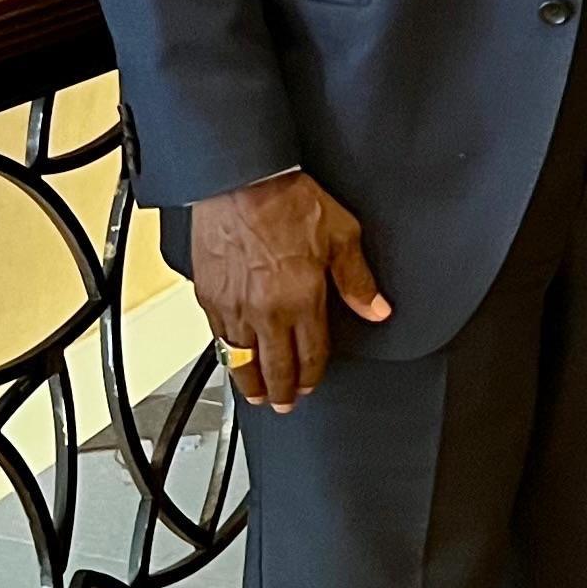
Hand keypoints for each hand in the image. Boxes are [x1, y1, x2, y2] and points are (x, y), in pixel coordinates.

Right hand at [190, 170, 390, 413]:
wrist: (242, 182)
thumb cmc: (289, 202)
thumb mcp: (342, 236)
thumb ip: (358, 280)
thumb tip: (377, 310)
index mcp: (302, 301)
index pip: (309, 355)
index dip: (310, 377)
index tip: (309, 388)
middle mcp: (266, 311)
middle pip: (273, 367)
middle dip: (279, 392)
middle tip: (281, 405)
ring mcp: (234, 306)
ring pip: (240, 359)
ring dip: (249, 381)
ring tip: (255, 393)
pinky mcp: (209, 295)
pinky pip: (217, 337)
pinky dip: (226, 354)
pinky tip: (230, 356)